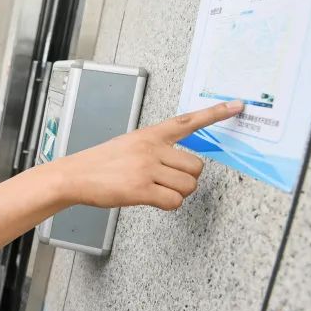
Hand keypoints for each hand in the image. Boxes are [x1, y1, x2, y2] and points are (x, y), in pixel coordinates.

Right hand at [58, 100, 243, 209]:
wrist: (73, 176)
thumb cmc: (99, 163)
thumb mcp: (128, 145)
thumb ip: (154, 149)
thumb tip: (177, 164)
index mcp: (149, 135)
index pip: (187, 121)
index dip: (215, 114)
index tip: (237, 106)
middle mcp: (151, 149)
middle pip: (196, 166)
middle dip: (188, 178)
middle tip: (169, 181)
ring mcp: (146, 169)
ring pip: (188, 185)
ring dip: (177, 193)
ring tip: (156, 191)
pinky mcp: (141, 189)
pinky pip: (174, 201)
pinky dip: (167, 204)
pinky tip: (151, 200)